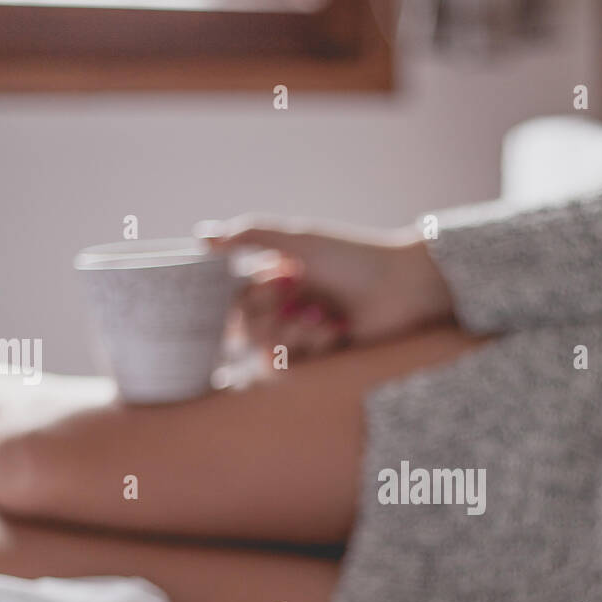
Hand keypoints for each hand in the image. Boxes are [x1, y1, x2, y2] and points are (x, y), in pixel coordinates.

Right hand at [195, 217, 452, 359]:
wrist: (403, 287)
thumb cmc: (353, 258)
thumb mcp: (299, 240)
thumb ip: (249, 235)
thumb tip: (199, 235)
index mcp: (280, 277)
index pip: (238, 301)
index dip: (246, 300)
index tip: (271, 287)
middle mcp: (290, 307)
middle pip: (249, 329)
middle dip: (272, 318)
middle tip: (300, 302)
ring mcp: (307, 335)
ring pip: (270, 350)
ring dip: (294, 334)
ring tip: (324, 318)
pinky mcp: (325, 359)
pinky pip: (296, 366)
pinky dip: (314, 347)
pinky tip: (337, 332)